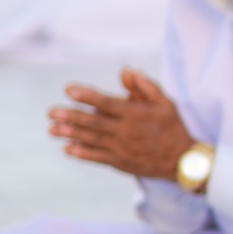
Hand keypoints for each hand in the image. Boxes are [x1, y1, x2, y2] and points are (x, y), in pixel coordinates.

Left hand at [49, 70, 193, 180]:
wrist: (181, 161)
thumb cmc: (172, 126)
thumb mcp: (165, 103)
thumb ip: (145, 87)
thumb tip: (126, 71)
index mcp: (137, 115)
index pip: (108, 103)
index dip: (88, 97)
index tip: (70, 90)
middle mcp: (127, 132)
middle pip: (94, 123)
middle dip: (71, 117)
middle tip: (51, 112)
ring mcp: (122, 149)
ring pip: (92, 140)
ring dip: (70, 134)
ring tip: (52, 129)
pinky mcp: (119, 162)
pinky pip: (97, 157)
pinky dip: (82, 153)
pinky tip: (68, 148)